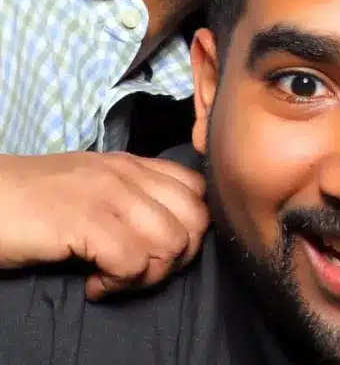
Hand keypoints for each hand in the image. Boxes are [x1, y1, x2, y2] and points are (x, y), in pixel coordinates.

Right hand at [0, 151, 208, 299]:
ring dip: (147, 274)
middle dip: (176, 257)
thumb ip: (131, 198)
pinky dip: (118, 283)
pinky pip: (135, 261)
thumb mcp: (93, 188)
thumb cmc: (33, 202)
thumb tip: (166, 232)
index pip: (197, 190)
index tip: (154, 250)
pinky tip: (92, 283)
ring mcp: (109, 194)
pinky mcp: (86, 220)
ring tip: (110, 277)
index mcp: (134, 164)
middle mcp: (129, 174)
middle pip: (196, 219)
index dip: (189, 229)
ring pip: (173, 242)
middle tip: (138, 271)